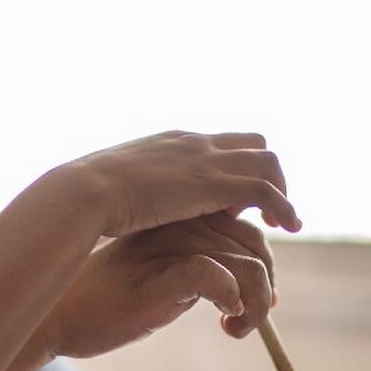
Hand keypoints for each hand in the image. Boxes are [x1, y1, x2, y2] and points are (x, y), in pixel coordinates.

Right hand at [40, 212, 276, 358]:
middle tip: (245, 322)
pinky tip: (223, 320)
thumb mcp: (157, 273)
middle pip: (255, 243)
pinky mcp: (161, 275)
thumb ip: (198, 265)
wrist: (57, 316)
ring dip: (256, 304)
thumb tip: (255, 284)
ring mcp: (169, 247)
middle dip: (264, 287)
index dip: (260, 263)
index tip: (250, 300)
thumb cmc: (105, 301)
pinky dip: (234, 301)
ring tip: (235, 329)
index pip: (244, 226)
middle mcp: (176, 224)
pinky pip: (221, 277)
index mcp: (175, 218)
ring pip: (249, 264)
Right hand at [66, 131, 301, 237]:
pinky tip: (288, 227)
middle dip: (265, 174)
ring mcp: (206, 160)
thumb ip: (128, 195)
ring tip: (283, 222)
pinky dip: (283, 206)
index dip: (232, 170)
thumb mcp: (110, 190)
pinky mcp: (214, 183)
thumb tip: (119, 212)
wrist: (83, 193)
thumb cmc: (84, 199)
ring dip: (281, 191)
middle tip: (265, 209)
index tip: (233, 202)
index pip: (218, 145)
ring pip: (267, 162)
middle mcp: (194, 143)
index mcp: (170, 143)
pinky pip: (265, 190)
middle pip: (252, 143)